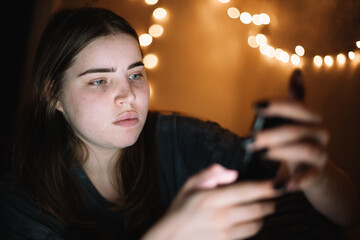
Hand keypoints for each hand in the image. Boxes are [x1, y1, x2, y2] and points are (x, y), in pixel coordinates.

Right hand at [142, 164, 281, 239]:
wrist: (170, 239)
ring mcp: (225, 233)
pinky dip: (253, 227)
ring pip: (256, 224)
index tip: (277, 183)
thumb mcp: (189, 186)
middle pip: (257, 209)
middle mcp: (221, 216)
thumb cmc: (179, 212)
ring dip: (263, 215)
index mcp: (212, 198)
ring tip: (265, 208)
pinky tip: (252, 221)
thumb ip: (210, 174)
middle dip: (270, 202)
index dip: (266, 187)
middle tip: (275, 196)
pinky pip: (248, 235)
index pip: (247, 191)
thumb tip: (232, 173)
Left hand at [249, 100, 329, 190]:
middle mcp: (319, 133)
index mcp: (311, 118)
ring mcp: (320, 154)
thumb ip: (292, 100)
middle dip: (269, 134)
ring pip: (305, 150)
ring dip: (280, 152)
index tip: (254, 106)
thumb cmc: (295, 140)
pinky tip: (280, 185)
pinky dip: (296, 181)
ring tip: (259, 155)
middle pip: (296, 130)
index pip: (297, 107)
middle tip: (246, 140)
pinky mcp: (317, 174)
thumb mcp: (293, 120)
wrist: (313, 168)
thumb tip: (297, 71)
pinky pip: (310, 177)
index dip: (277, 106)